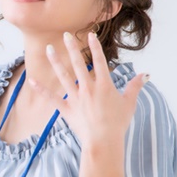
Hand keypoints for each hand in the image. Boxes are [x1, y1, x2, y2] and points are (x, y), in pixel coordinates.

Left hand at [39, 31, 146, 145]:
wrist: (103, 141)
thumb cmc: (118, 124)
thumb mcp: (129, 103)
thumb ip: (135, 87)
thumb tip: (145, 75)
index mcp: (104, 85)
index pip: (100, 61)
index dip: (95, 46)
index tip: (90, 34)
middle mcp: (88, 88)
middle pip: (78, 64)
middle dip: (72, 48)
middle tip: (65, 34)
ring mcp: (75, 98)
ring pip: (63, 76)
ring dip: (55, 61)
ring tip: (49, 48)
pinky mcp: (66, 108)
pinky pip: (51, 97)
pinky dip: (41, 89)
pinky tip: (31, 80)